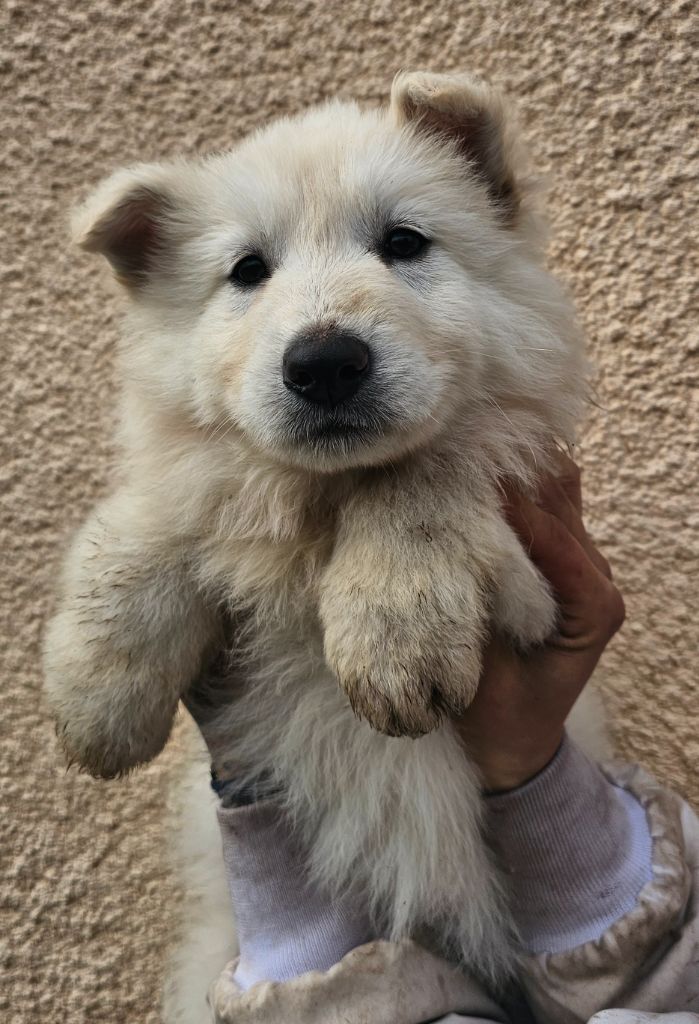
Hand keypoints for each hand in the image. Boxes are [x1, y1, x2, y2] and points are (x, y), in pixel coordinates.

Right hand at [455, 454, 624, 791]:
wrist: (512, 739)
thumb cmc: (500, 714)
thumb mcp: (483, 669)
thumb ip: (477, 607)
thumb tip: (455, 548)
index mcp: (595, 607)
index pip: (552, 533)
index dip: (505, 504)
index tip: (454, 481)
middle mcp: (598, 576)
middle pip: (559, 500)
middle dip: (508, 476)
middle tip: (449, 461)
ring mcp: (582, 563)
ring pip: (557, 490)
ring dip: (511, 473)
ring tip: (459, 462)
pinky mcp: (559, 556)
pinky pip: (546, 503)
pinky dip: (514, 484)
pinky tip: (474, 476)